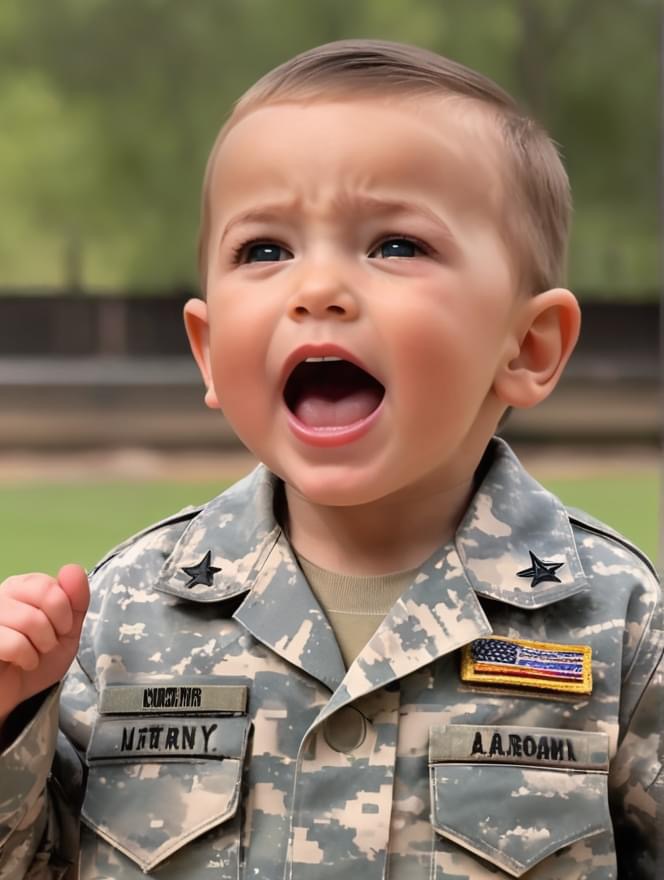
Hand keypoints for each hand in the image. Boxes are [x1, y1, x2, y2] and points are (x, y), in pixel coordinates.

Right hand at [0, 565, 89, 724]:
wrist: (12, 695)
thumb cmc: (38, 659)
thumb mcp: (67, 632)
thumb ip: (76, 601)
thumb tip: (73, 569)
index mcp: (23, 586)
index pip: (52, 583)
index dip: (65, 610)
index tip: (62, 629)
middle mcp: (3, 593)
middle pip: (45, 594)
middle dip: (56, 626)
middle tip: (48, 643)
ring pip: (30, 619)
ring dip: (41, 645)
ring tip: (34, 654)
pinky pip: (12, 642)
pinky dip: (26, 657)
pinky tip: (21, 662)